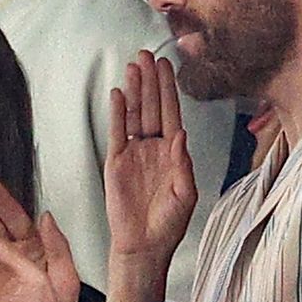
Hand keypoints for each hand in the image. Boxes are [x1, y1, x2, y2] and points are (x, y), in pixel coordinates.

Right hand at [106, 50, 196, 266]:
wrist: (143, 245)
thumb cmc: (168, 224)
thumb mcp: (185, 195)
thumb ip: (183, 165)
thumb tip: (180, 135)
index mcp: (174, 153)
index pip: (172, 114)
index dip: (169, 90)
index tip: (167, 66)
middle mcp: (154, 148)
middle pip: (152, 107)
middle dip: (151, 81)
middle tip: (147, 55)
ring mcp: (134, 153)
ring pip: (135, 114)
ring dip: (135, 91)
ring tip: (133, 66)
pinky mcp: (116, 163)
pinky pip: (117, 132)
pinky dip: (118, 114)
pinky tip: (119, 94)